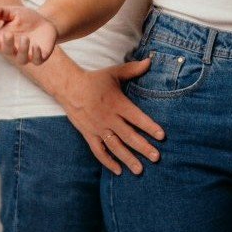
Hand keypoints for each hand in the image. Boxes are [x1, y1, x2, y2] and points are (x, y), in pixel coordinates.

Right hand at [0, 5, 57, 64]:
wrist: (46, 21)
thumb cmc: (25, 18)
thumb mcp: (12, 12)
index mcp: (2, 40)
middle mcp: (13, 50)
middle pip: (6, 51)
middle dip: (7, 44)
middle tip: (9, 34)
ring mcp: (26, 55)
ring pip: (21, 59)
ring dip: (22, 50)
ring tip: (25, 38)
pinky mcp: (39, 56)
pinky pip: (36, 61)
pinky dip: (36, 55)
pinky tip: (36, 46)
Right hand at [59, 60, 165, 174]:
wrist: (69, 87)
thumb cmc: (95, 80)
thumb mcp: (114, 73)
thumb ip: (133, 70)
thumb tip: (150, 61)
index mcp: (117, 103)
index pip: (136, 117)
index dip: (149, 127)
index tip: (161, 136)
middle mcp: (108, 118)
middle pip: (128, 135)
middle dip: (143, 148)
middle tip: (156, 158)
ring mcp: (98, 128)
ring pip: (115, 146)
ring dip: (128, 159)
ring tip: (140, 170)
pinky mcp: (89, 135)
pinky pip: (99, 151)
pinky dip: (108, 162)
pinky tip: (118, 170)